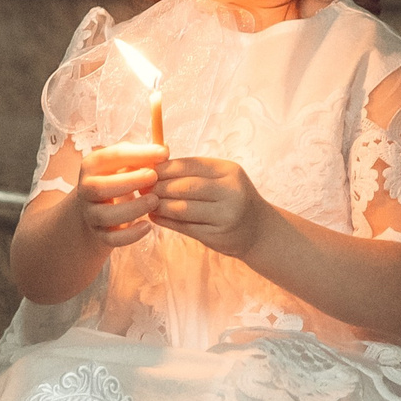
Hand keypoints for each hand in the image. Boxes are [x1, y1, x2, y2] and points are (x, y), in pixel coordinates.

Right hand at [74, 142, 167, 247]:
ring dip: (132, 209)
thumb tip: (165, 150)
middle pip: (100, 187)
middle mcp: (87, 188)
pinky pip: (112, 238)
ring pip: (105, 215)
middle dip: (129, 182)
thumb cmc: (118, 178)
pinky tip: (148, 226)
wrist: (98, 206)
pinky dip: (131, 235)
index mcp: (93, 165)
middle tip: (154, 177)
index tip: (163, 154)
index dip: (138, 154)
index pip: (112, 156)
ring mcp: (91, 213)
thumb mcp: (126, 162)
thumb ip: (143, 156)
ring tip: (154, 201)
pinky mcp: (99, 233)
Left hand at [151, 157, 271, 258]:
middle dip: (158, 187)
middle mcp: (230, 191)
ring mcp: (225, 215)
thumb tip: (154, 165)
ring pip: (182, 208)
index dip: (163, 168)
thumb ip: (193, 172)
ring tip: (146, 203)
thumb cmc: (232, 199)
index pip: (189, 165)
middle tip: (141, 188)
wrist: (258, 230)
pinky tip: (155, 217)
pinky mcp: (217, 235)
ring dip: (159, 205)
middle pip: (185, 186)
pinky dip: (166, 221)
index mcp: (228, 171)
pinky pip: (185, 227)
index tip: (145, 170)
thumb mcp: (221, 178)